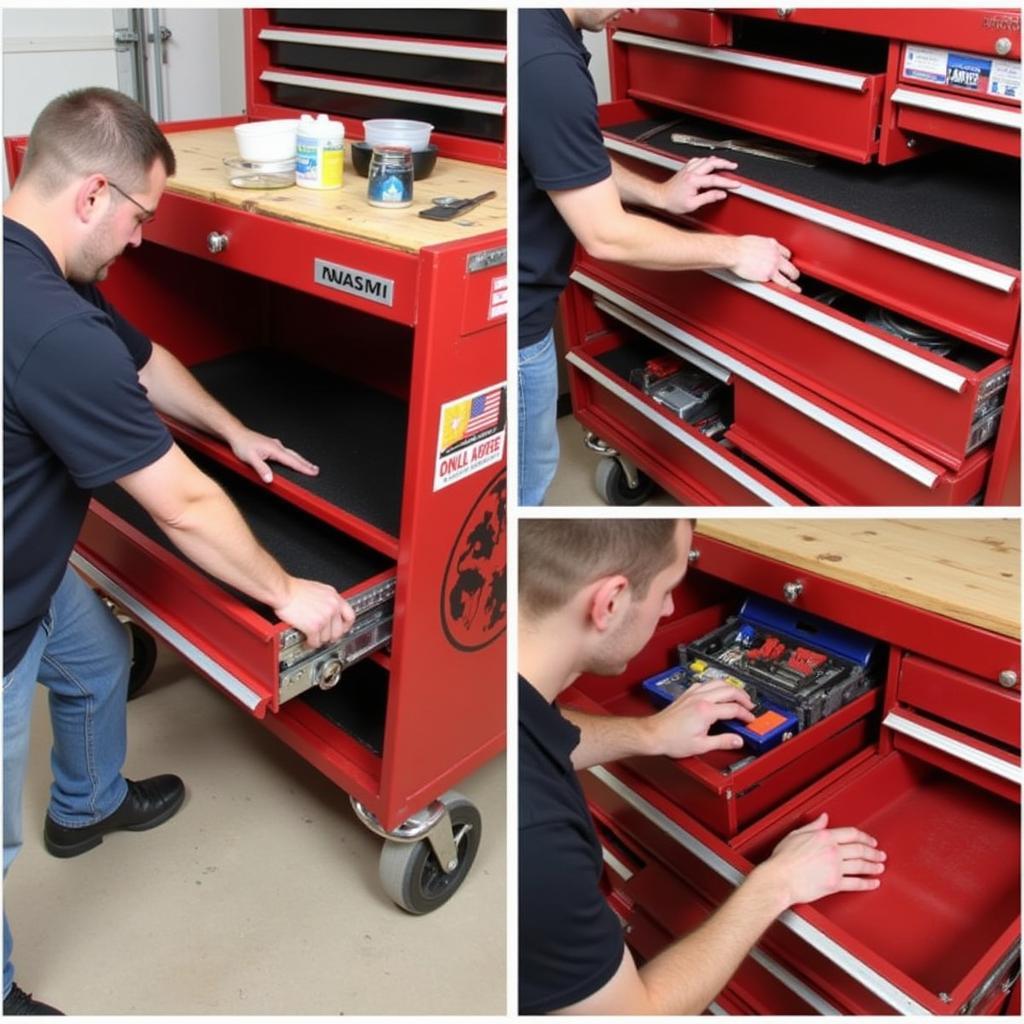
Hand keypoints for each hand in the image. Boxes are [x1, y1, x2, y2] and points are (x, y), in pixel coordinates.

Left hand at [230, 428, 318, 483]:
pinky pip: (286, 451)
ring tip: (308, 465)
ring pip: (291, 454)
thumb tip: (270, 479)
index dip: (303, 468)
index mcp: (274, 449)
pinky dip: (293, 456)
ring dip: (301, 460)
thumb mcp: (250, 458)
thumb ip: (261, 469)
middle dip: (306, 464)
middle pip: (295, 456)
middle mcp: (277, 446)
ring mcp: (274, 444)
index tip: (313, 472)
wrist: (236, 433)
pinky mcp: (271, 444)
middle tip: (316, 469)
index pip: (292, 461)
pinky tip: (292, 457)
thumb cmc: (242, 444)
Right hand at [274, 578, 354, 648]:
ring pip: (327, 638)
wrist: (283, 591)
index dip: (345, 626)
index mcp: (334, 597)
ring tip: (313, 638)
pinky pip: (316, 642)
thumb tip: (327, 609)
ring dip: (319, 640)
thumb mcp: (317, 589)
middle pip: (339, 630)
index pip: (350, 615)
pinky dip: (310, 644)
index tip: (341, 629)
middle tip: (324, 637)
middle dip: (331, 636)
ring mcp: (324, 617)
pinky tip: (307, 641)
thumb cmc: (293, 589)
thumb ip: (326, 600)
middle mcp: (332, 607)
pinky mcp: (314, 626)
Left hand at [644, 679, 755, 758]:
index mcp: (706, 711)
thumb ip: (722, 742)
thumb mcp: (701, 746)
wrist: (653, 734)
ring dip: (731, 687)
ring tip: (738, 695)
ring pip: (717, 682)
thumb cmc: (672, 740)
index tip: (750, 719)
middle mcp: (700, 698)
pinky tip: (718, 691)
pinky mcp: (686, 694)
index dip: (745, 714)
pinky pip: (705, 683)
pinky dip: (716, 685)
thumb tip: (737, 740)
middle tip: (750, 705)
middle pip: (729, 690)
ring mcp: (692, 694)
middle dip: (743, 696)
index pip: (733, 708)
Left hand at [660, 156, 739, 214]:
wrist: (660, 197)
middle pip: (712, 163)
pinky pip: (698, 159)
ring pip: (706, 159)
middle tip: (734, 167)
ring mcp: (688, 168)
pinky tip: (710, 162)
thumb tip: (721, 194)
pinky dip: (706, 160)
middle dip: (725, 163)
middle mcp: (691, 172)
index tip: (736, 184)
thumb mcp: (692, 204)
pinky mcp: (685, 168)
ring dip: (717, 160)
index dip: (727, 182)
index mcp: (693, 181)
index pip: (715, 179)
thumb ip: (708, 198)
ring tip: (725, 164)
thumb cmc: (673, 202)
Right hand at [730, 235, 800, 291]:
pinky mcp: (768, 275)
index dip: (786, 260)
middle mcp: (776, 254)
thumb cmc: (739, 247)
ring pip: (790, 274)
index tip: (785, 264)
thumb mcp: (756, 241)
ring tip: (795, 288)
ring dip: (792, 282)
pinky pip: (780, 282)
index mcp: (772, 244)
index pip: (786, 253)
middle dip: (793, 272)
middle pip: (791, 264)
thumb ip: (762, 247)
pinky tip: (787, 292)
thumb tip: (759, 252)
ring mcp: (774, 265)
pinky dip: (784, 287)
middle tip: (794, 277)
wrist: (734, 252)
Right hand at [756, 812, 884, 907]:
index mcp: (824, 837)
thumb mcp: (796, 834)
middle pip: (860, 850)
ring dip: (873, 867)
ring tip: (879, 867)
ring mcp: (835, 868)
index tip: (870, 840)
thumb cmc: (783, 859)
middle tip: (880, 854)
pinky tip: (872, 883)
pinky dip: (867, 884)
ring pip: (861, 866)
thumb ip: (813, 826)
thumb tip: (823, 818)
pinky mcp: (835, 884)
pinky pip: (855, 884)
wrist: (780, 879)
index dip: (864, 837)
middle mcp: (832, 851)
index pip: (851, 834)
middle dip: (873, 852)